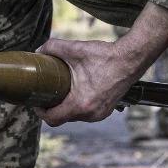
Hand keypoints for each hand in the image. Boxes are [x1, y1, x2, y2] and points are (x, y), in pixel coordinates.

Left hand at [34, 3, 167, 126]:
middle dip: (53, 107)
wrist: (131, 59)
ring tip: (61, 91)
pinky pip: (86, 113)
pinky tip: (77, 92)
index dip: (40, 112)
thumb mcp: (75, 49)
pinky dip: (79, 105)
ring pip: (75, 116)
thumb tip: (38, 50)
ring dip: (66, 106)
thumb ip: (52, 47)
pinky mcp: (107, 110)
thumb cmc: (105, 56)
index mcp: (80, 104)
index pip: (52, 119)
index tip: (36, 101)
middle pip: (63, 118)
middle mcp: (90, 114)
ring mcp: (100, 114)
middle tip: (46, 93)